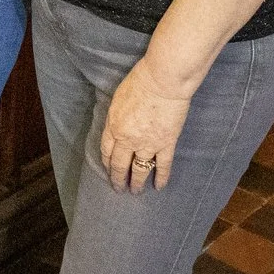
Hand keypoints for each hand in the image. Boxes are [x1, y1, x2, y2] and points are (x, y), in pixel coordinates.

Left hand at [100, 63, 197, 191]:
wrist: (163, 82)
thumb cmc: (139, 82)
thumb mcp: (117, 99)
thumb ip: (115, 117)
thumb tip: (116, 128)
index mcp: (114, 127)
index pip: (107, 151)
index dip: (107, 163)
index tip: (109, 170)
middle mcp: (128, 140)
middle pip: (120, 165)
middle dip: (118, 179)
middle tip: (119, 189)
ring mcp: (148, 144)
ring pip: (140, 169)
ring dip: (137, 183)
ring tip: (136, 192)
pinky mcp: (166, 144)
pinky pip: (163, 165)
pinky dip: (161, 177)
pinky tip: (159, 186)